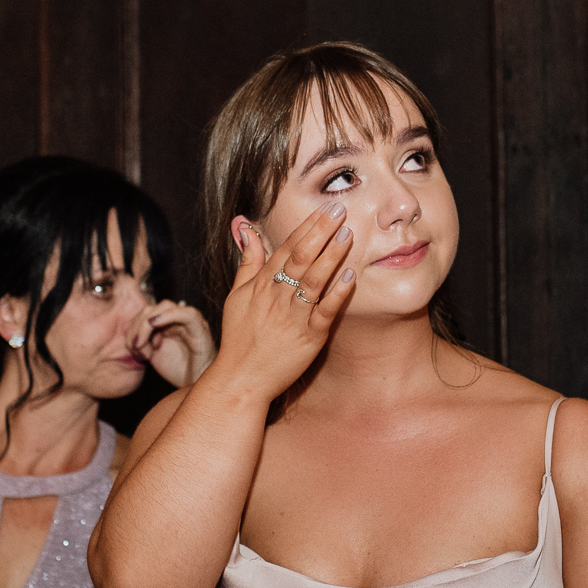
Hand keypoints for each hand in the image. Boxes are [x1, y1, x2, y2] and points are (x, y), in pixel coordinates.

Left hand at [127, 300, 216, 388]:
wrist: (195, 386)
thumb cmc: (178, 372)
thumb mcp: (153, 354)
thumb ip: (142, 341)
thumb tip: (131, 335)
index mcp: (168, 323)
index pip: (146, 312)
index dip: (134, 326)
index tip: (131, 346)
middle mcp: (179, 319)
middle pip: (153, 308)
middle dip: (138, 325)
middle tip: (134, 346)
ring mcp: (190, 322)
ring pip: (166, 306)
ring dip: (148, 323)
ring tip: (144, 345)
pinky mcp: (201, 329)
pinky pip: (187, 314)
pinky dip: (169, 315)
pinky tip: (154, 324)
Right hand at [210, 200, 358, 401]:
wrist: (241, 379)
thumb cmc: (239, 337)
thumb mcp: (236, 295)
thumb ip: (247, 261)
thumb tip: (245, 228)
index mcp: (261, 284)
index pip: (286, 248)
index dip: (307, 226)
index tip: (325, 208)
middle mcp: (277, 297)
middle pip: (302, 258)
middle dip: (322, 232)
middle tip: (340, 210)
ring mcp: (293, 317)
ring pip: (314, 280)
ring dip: (332, 256)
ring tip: (349, 234)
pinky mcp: (308, 338)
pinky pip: (325, 311)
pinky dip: (338, 293)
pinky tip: (351, 275)